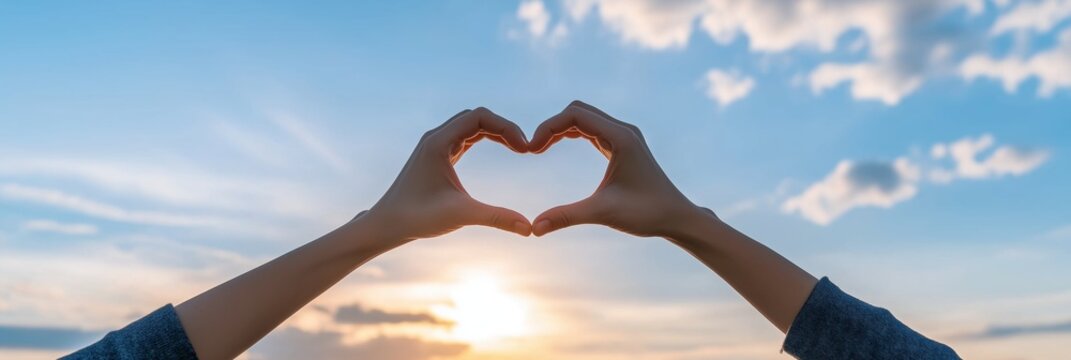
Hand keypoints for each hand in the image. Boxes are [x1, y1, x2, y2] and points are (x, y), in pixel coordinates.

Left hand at [365, 107, 532, 244]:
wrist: (388, 224)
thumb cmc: (418, 218)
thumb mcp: (460, 215)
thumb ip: (496, 217)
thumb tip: (528, 228)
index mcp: (438, 142)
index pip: (479, 117)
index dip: (506, 127)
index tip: (524, 149)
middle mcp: (436, 137)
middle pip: (477, 117)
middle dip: (504, 128)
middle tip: (524, 148)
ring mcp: (435, 144)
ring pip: (471, 125)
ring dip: (495, 132)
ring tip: (518, 148)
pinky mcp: (437, 155)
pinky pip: (464, 137)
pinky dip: (484, 138)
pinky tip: (500, 149)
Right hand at [528, 101, 704, 238]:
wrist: (676, 217)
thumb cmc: (646, 213)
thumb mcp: (603, 213)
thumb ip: (567, 216)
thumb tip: (534, 228)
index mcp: (621, 138)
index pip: (575, 115)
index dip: (548, 127)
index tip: (532, 149)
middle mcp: (623, 130)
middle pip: (577, 110)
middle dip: (552, 125)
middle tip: (533, 149)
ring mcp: (624, 136)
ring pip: (584, 118)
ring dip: (560, 129)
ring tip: (539, 149)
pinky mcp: (622, 145)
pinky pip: (591, 129)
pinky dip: (571, 134)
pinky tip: (556, 148)